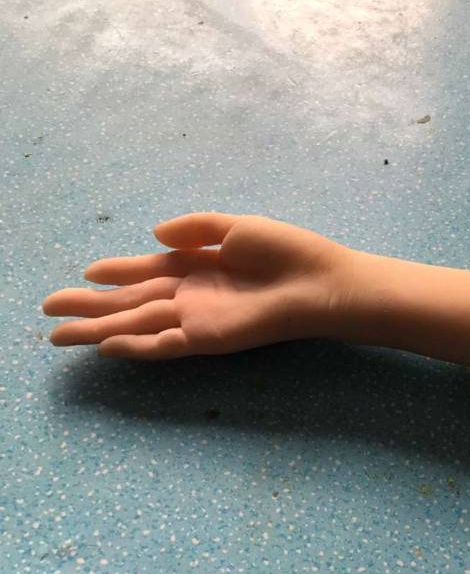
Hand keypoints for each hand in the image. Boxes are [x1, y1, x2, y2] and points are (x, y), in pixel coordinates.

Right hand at [43, 213, 352, 358]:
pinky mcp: (208, 339)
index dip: (116, 271)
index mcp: (197, 265)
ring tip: (56, 334)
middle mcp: (191, 294)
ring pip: (135, 325)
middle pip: (130, 301)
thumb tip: (152, 231)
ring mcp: (196, 318)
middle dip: (89, 305)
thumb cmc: (286, 252)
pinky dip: (134, 347)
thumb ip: (195, 227)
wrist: (319, 282)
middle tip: (47, 307)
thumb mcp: (236, 226)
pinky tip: (105, 346)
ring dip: (96, 329)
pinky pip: (163, 345)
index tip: (85, 271)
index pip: (147, 270)